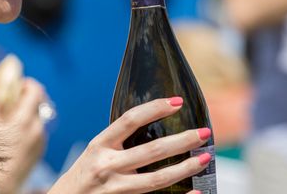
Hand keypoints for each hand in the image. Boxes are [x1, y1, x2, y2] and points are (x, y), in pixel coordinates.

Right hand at [0, 78, 47, 193]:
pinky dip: (29, 126)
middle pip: (40, 102)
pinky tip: (14, 135)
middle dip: (27, 97)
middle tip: (14, 98)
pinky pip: (37, 131)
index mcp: (24, 120)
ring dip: (27, 112)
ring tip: (10, 120)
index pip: (36, 90)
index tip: (18, 84)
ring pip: (38, 117)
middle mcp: (37, 129)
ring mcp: (40, 140)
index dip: (27, 84)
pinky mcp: (40, 150)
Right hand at [48, 98, 211, 193]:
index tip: (177, 102)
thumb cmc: (81, 178)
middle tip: (204, 133)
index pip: (130, 120)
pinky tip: (195, 192)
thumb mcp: (94, 154)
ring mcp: (115, 189)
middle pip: (152, 150)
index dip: (155, 108)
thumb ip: (116, 143)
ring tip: (205, 158)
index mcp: (99, 146)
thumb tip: (152, 125)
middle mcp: (107, 166)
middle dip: (182, 140)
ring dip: (185, 168)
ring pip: (157, 179)